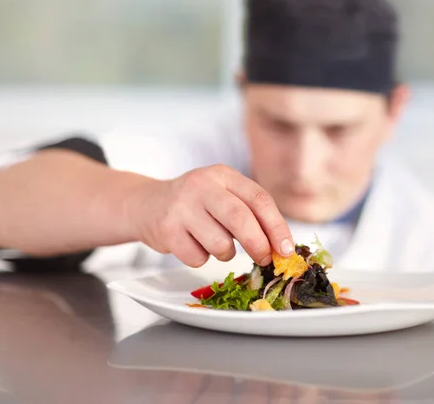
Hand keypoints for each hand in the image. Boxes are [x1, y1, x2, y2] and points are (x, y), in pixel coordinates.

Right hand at [131, 164, 294, 267]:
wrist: (147, 204)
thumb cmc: (196, 204)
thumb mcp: (222, 195)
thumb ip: (249, 214)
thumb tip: (280, 247)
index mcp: (223, 175)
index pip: (259, 199)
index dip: (277, 227)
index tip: (287, 249)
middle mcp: (202, 185)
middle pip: (240, 219)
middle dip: (258, 244)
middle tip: (265, 259)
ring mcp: (181, 206)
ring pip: (220, 244)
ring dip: (225, 253)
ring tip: (215, 243)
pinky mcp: (166, 229)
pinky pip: (197, 257)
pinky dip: (200, 258)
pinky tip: (191, 244)